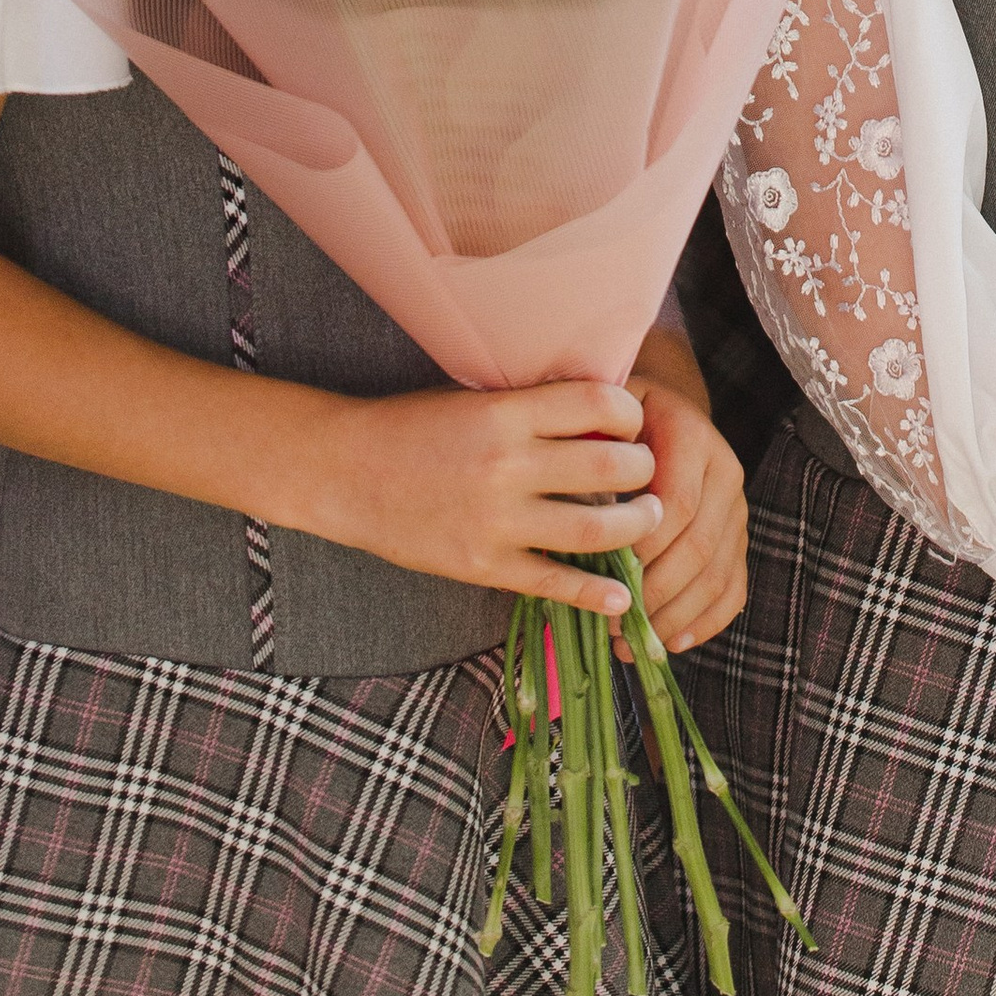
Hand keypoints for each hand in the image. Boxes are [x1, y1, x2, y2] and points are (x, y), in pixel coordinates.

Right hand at [304, 379, 661, 615]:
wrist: (345, 471)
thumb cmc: (413, 426)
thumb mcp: (476, 398)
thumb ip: (534, 409)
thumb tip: (605, 418)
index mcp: (506, 412)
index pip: (598, 403)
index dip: (630, 412)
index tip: (634, 422)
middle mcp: (507, 464)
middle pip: (609, 464)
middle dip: (643, 468)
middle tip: (648, 473)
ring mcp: (496, 520)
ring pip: (595, 528)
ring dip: (636, 525)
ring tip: (649, 519)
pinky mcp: (483, 565)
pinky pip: (554, 581)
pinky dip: (595, 593)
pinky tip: (623, 597)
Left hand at [619, 370, 747, 654]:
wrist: (658, 412)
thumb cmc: (615, 425)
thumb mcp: (600, 424)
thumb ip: (592, 459)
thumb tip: (579, 514)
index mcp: (690, 434)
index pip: (677, 505)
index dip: (643, 550)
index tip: (603, 582)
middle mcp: (724, 469)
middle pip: (699, 546)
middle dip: (654, 594)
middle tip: (612, 626)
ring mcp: (736, 507)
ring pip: (717, 574)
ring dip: (674, 617)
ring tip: (632, 643)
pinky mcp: (738, 538)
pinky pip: (733, 588)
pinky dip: (705, 622)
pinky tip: (671, 642)